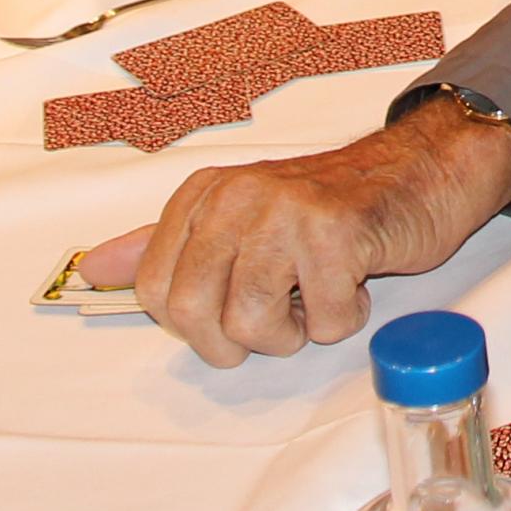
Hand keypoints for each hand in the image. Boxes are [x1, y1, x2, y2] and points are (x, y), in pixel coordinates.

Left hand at [82, 96, 510, 366]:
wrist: (418, 172)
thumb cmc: (331, 207)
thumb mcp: (238, 220)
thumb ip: (162, 246)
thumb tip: (92, 270)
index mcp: (203, 195)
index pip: (154, 291)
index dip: (197, 323)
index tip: (237, 306)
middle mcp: (235, 196)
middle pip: (193, 314)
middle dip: (239, 338)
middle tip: (279, 316)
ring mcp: (284, 211)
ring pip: (252, 325)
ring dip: (294, 333)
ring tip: (317, 296)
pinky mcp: (336, 232)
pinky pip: (322, 322)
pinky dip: (344, 320)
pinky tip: (356, 281)